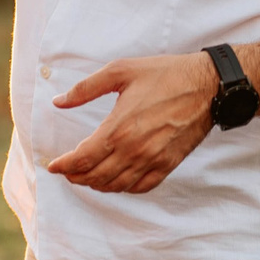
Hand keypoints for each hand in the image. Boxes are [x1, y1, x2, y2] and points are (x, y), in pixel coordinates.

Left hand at [47, 51, 218, 194]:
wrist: (208, 86)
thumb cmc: (165, 74)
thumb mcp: (120, 71)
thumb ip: (85, 89)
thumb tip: (59, 101)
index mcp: (119, 129)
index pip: (83, 159)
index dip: (64, 166)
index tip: (52, 166)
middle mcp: (134, 150)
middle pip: (96, 176)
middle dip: (76, 177)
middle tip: (66, 172)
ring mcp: (153, 160)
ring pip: (117, 185)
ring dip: (96, 185)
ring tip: (85, 177)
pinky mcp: (168, 164)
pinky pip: (141, 187)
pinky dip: (123, 188)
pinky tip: (115, 181)